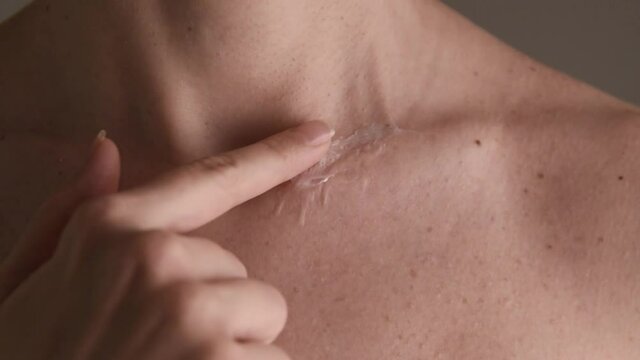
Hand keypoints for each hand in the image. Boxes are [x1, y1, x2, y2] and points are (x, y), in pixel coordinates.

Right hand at [0, 121, 333, 359]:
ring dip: (233, 349)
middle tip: (159, 347)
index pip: (210, 179)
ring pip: (263, 317)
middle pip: (240, 271)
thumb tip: (105, 147)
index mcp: (110, 230)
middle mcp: (154, 260)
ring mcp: (190, 312)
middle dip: (215, 310)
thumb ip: (66, 213)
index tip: (319, 135)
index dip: (272, 155)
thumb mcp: (28, 282)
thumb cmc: (33, 357)